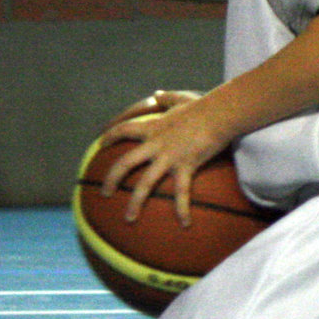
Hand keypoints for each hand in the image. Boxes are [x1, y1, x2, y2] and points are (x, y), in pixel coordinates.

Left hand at [98, 90, 222, 225]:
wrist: (218, 113)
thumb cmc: (202, 105)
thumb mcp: (180, 99)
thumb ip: (167, 98)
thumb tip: (158, 94)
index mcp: (153, 128)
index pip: (124, 130)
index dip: (110, 137)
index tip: (100, 144)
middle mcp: (155, 144)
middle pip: (125, 163)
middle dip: (111, 179)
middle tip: (104, 193)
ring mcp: (168, 157)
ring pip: (145, 183)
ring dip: (135, 202)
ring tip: (128, 218)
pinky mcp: (185, 166)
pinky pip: (181, 192)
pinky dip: (182, 208)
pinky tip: (185, 223)